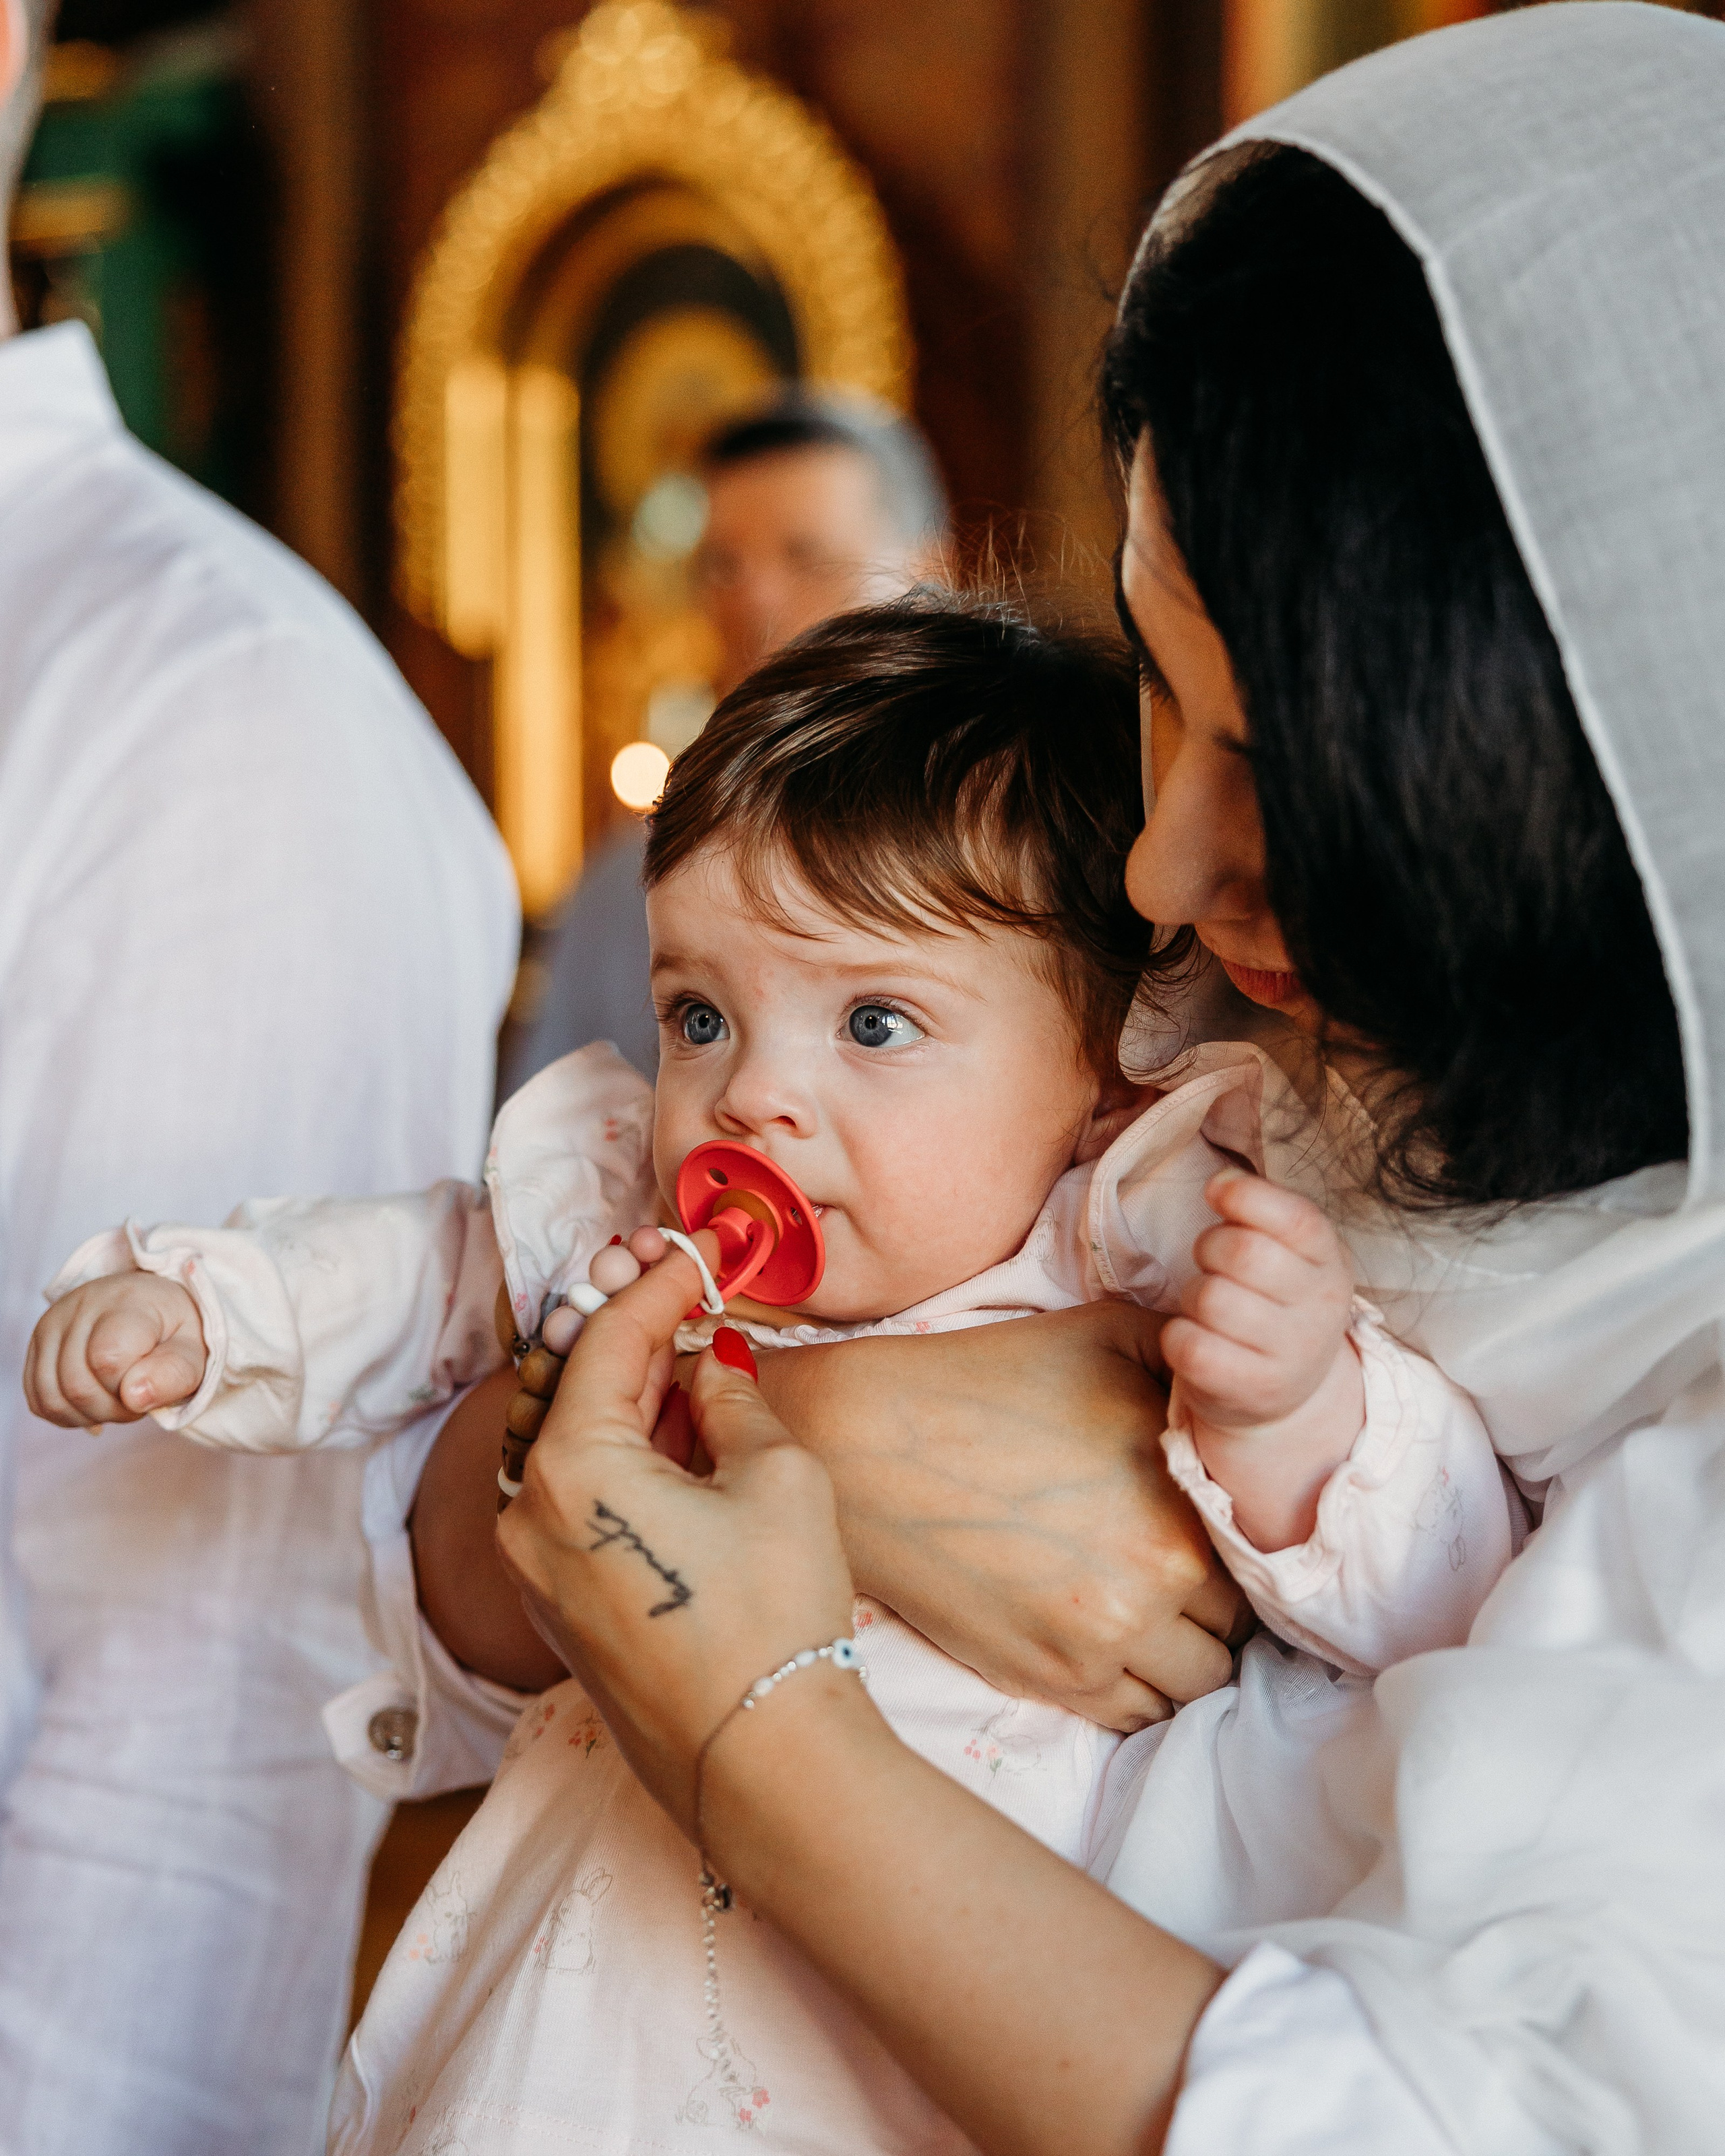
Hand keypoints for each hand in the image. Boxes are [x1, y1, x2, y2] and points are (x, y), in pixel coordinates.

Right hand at [24, 1274, 207, 1428]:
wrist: (150, 1305)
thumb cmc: (174, 1329)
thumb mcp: (194, 1347)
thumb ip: (175, 1372)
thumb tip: (134, 1397)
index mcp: (124, 1302)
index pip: (107, 1360)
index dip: (131, 1389)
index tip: (153, 1382)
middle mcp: (78, 1308)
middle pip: (77, 1386)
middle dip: (114, 1409)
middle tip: (138, 1396)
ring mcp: (51, 1325)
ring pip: (53, 1399)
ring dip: (90, 1415)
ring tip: (118, 1398)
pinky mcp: (35, 1346)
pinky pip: (39, 1401)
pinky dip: (69, 1414)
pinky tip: (95, 1400)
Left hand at [496, 1235, 857, 1832]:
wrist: (759, 1761)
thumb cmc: (770, 1615)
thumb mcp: (775, 1479)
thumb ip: (734, 1402)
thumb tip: (715, 1367)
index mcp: (565, 1468)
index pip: (607, 1341)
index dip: (660, 1285)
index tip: (702, 1250)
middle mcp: (526, 1514)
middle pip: (574, 1387)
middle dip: (629, 1329)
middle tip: (677, 1278)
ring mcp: (536, 1568)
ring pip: (572, 1444)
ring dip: (627, 1392)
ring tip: (687, 1347)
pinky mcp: (562, 1606)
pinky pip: (577, 1498)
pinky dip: (622, 1452)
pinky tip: (677, 1430)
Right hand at [752, 1301, 1251, 1731]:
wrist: (868, 1442)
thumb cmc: (987, 1378)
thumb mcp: (1106, 1332)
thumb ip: (1191, 1361)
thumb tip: (1236, 1380)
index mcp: (1182, 1497)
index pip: (1258, 1554)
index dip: (1233, 1541)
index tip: (1200, 1527)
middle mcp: (1156, 1578)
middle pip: (1234, 1627)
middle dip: (1211, 1602)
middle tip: (1170, 1570)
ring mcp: (1101, 1639)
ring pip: (1194, 1683)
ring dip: (1180, 1652)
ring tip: (1140, 1609)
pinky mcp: (1047, 1677)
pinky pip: (1133, 1714)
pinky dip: (1133, 1688)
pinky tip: (1105, 1641)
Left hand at [1162, 1170, 1355, 1435]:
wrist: (1289, 1397)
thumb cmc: (1275, 1303)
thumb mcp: (1291, 1254)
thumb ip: (1264, 1211)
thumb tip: (1222, 1182)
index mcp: (1331, 1263)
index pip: (1297, 1219)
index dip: (1246, 1195)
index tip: (1217, 1192)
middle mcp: (1320, 1311)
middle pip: (1242, 1252)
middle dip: (1209, 1246)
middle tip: (1213, 1262)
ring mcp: (1289, 1356)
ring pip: (1210, 1298)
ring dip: (1193, 1295)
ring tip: (1210, 1307)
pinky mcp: (1250, 1391)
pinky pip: (1189, 1346)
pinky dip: (1178, 1335)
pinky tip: (1197, 1337)